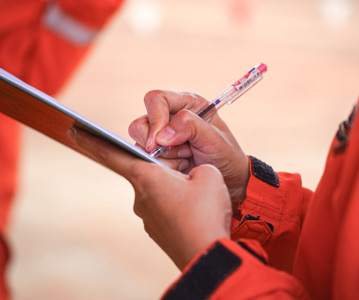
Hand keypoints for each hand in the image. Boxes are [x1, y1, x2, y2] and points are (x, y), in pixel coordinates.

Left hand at [68, 128, 231, 269]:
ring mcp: (147, 217)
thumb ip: (194, 166)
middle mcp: (140, 197)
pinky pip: (164, 208)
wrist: (207, 257)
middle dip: (164, 167)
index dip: (91, 140)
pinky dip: (176, 205)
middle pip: (144, 172)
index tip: (73, 130)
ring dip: (172, 187)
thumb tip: (189, 178)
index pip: (112, 154)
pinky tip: (195, 212)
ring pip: (157, 191)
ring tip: (199, 195)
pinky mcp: (157, 231)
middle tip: (187, 167)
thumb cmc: (205, 213)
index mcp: (146, 177)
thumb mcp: (209, 175)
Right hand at [128, 90, 249, 203]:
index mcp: (187, 104)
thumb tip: (161, 136)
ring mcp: (162, 137)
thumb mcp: (215, 139)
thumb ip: (191, 127)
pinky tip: (181, 167)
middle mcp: (171, 117)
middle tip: (184, 152)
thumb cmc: (226, 155)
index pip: (157, 99)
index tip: (159, 141)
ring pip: (140, 143)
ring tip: (186, 159)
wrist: (229, 179)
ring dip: (163, 156)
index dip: (155, 118)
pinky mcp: (158, 155)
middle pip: (141, 123)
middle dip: (157, 143)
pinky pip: (145, 160)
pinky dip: (163, 166)